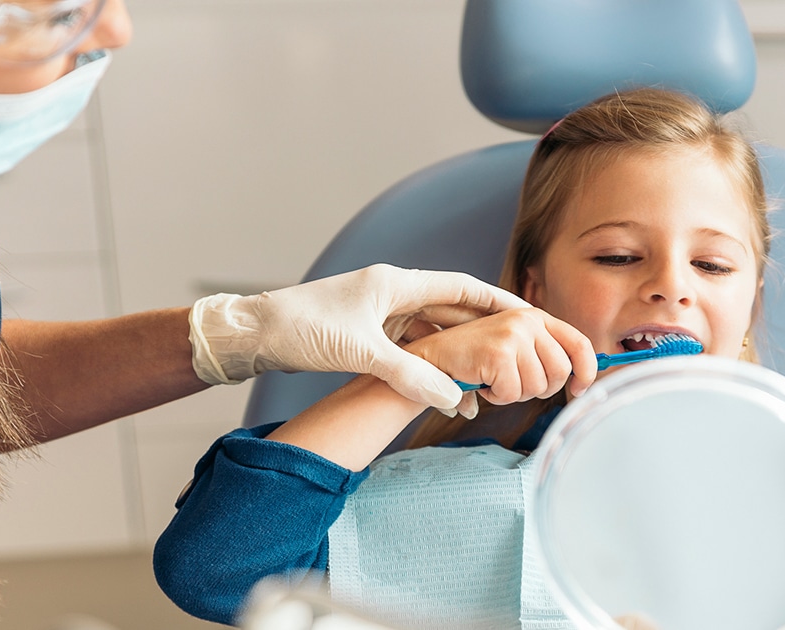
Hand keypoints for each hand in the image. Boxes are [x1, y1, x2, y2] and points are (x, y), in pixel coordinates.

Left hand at [188, 264, 530, 408]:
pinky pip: (409, 350)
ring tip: (483, 388)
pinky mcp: (365, 335)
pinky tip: (442, 391)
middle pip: (451, 313)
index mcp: (394, 284)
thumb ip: (409, 374)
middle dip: (484, 336)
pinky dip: (428, 368)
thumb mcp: (360, 352)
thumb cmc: (300, 329)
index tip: (531, 315)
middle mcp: (391, 294)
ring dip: (455, 358)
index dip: (498, 303)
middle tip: (517, 357)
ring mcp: (378, 315)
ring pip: (431, 336)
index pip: (461, 288)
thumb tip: (453, 397)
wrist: (253, 334)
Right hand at [404, 308, 596, 417]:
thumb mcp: (516, 346)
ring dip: (515, 394)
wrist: (433, 358)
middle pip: (561, 372)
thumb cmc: (475, 358)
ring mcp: (512, 335)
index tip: (579, 389)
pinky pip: (513, 393)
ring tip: (495, 380)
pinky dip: (497, 397)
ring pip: (538, 386)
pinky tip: (483, 383)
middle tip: (515, 384)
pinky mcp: (497, 353)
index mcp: (535, 316)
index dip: (586, 371)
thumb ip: (545, 353)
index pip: (579, 343)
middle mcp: (527, 320)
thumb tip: (582, 377)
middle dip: (541, 389)